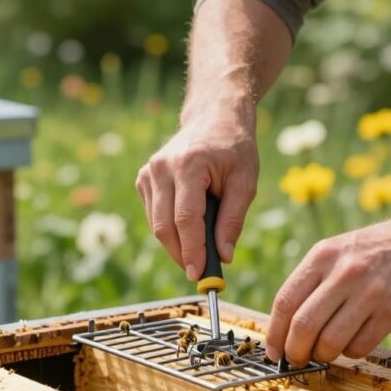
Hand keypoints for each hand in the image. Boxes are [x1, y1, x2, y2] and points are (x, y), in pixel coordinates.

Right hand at [136, 109, 258, 279]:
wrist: (214, 117)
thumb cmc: (234, 149)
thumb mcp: (245, 182)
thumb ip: (233, 220)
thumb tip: (224, 256)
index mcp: (188, 164)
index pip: (185, 218)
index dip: (191, 250)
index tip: (199, 274)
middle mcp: (162, 168)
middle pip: (164, 225)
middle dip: (181, 254)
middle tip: (199, 273)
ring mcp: (149, 172)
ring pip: (156, 224)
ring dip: (175, 245)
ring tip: (198, 253)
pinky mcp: (144, 178)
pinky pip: (153, 215)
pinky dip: (169, 229)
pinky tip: (188, 229)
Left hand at [265, 215, 390, 366]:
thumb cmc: (370, 252)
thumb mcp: (334, 252)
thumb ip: (309, 284)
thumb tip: (284, 329)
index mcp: (322, 256)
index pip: (285, 302)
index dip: (274, 333)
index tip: (273, 351)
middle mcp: (345, 273)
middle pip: (304, 326)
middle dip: (294, 351)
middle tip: (296, 359)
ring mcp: (371, 293)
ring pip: (331, 342)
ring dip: (322, 355)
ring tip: (324, 351)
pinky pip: (359, 347)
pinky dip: (349, 353)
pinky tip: (351, 342)